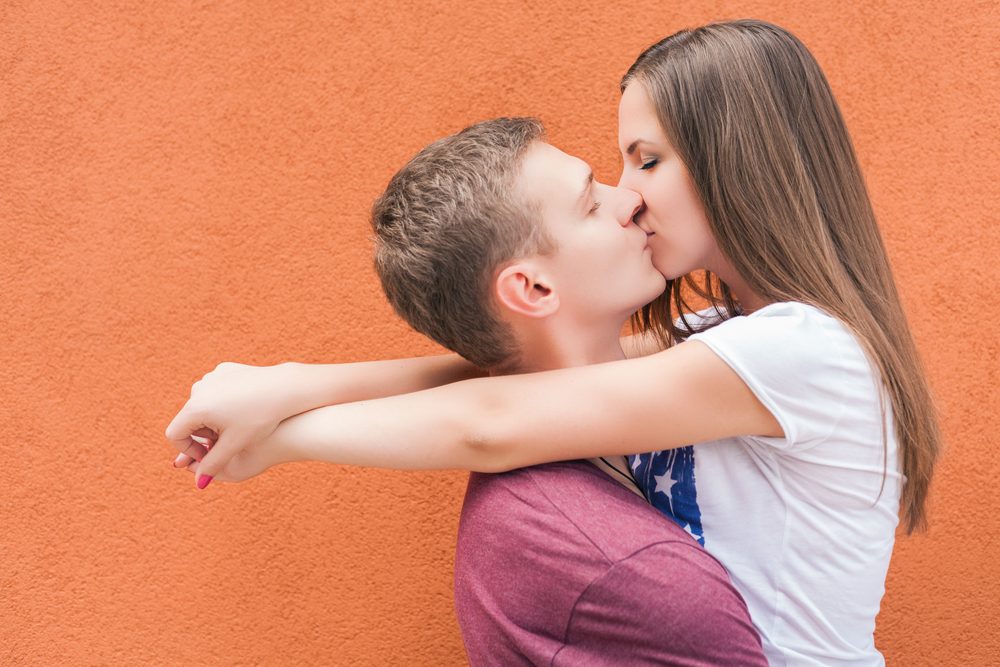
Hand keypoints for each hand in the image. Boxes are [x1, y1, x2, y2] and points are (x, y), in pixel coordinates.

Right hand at [166, 362, 302, 487]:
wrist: (285, 388)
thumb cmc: (260, 417)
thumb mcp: (235, 444)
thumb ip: (213, 464)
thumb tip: (200, 483)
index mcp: (195, 408)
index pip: (175, 435)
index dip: (190, 451)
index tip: (209, 456)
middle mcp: (198, 389)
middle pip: (189, 420)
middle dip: (204, 435)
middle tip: (228, 440)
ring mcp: (211, 377)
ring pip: (203, 405)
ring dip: (213, 420)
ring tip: (238, 424)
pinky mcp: (225, 370)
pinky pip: (216, 391)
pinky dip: (224, 403)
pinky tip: (245, 408)